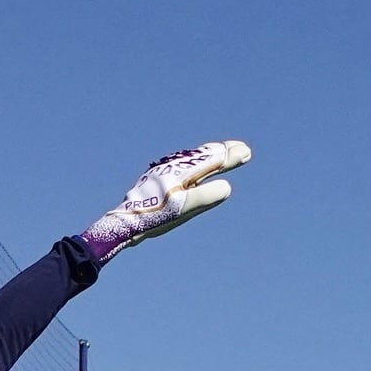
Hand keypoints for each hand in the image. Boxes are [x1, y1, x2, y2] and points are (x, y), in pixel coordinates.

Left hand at [80, 140, 250, 262]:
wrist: (125, 222)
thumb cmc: (154, 217)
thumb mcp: (182, 209)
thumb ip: (204, 197)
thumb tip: (227, 187)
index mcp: (182, 172)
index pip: (212, 160)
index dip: (230, 156)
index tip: (246, 152)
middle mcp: (174, 167)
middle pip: (203, 156)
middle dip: (223, 152)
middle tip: (241, 149)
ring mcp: (166, 172)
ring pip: (193, 159)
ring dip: (209, 155)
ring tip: (221, 153)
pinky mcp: (159, 180)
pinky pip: (184, 166)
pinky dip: (196, 163)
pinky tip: (194, 169)